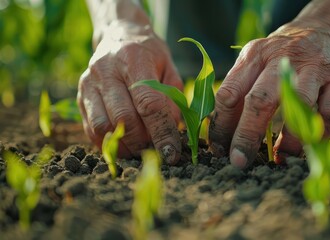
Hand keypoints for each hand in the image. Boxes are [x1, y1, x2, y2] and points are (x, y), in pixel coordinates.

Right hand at [77, 21, 182, 163]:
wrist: (118, 35)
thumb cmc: (149, 54)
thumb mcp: (169, 67)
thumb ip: (174, 98)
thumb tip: (171, 130)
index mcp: (133, 58)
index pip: (148, 103)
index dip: (161, 132)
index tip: (172, 153)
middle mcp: (106, 70)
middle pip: (124, 118)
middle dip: (143, 142)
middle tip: (157, 151)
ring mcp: (89, 83)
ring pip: (103, 127)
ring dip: (125, 146)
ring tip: (141, 149)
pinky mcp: (80, 96)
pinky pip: (91, 129)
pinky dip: (109, 144)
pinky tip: (125, 144)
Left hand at [209, 19, 329, 167]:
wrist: (326, 29)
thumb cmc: (282, 55)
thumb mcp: (256, 60)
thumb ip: (239, 90)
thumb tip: (223, 134)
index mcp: (254, 55)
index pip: (229, 93)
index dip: (221, 125)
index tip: (219, 149)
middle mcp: (282, 59)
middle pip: (259, 100)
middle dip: (247, 136)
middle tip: (239, 162)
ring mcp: (314, 68)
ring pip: (299, 106)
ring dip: (289, 139)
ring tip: (281, 158)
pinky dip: (319, 134)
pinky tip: (310, 144)